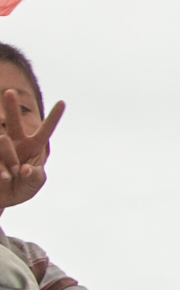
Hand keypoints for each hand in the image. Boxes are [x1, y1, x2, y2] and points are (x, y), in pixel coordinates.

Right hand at [0, 90, 64, 207]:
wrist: (1, 197)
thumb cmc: (22, 188)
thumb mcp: (34, 185)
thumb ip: (34, 177)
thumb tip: (24, 169)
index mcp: (33, 146)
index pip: (45, 131)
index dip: (53, 117)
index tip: (63, 102)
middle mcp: (15, 141)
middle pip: (14, 121)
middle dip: (11, 106)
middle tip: (10, 92)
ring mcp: (0, 145)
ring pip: (2, 141)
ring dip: (9, 159)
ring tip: (10, 176)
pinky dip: (0, 169)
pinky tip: (4, 177)